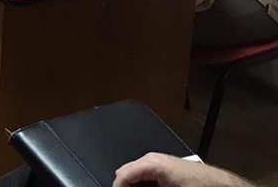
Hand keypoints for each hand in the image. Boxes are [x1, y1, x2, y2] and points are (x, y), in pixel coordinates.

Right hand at [113, 153, 252, 186]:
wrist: (222, 185)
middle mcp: (153, 159)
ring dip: (136, 186)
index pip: (121, 175)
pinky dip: (145, 185)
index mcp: (151, 163)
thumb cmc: (200, 186)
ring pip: (136, 176)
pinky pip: (147, 177)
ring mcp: (160, 163)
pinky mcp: (167, 170)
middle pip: (126, 174)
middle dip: (126, 186)